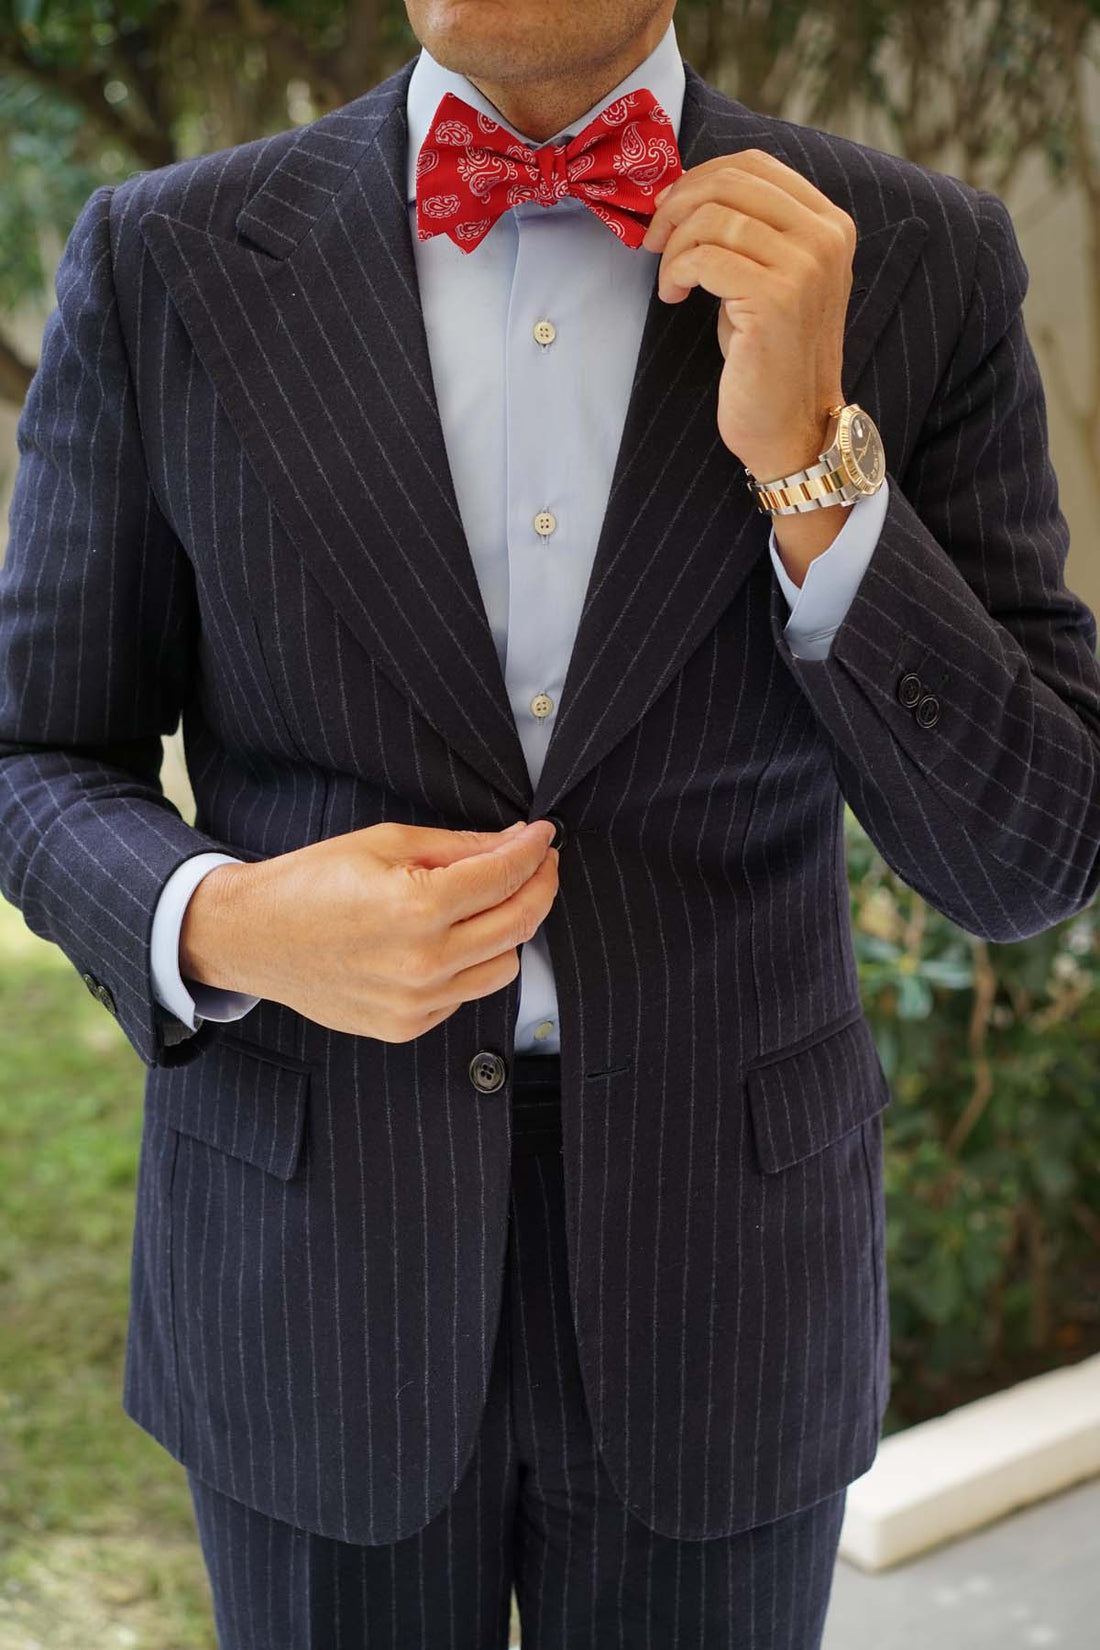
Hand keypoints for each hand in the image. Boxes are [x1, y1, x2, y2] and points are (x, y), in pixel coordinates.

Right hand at [180, 820, 559, 1042]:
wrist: (252, 937)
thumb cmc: (310, 884)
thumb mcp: (385, 843)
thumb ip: (458, 846)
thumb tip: (515, 843)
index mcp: (417, 907)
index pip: (505, 877)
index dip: (534, 850)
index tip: (544, 837)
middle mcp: (423, 962)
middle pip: (519, 924)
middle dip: (539, 885)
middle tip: (538, 862)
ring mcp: (416, 1003)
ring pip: (505, 966)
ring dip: (510, 930)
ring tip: (491, 902)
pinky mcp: (405, 1026)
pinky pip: (466, 994)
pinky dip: (471, 964)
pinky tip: (449, 939)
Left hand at [640, 149, 855, 481]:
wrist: (791, 425)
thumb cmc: (770, 354)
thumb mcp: (768, 276)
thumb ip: (749, 229)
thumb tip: (686, 190)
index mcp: (829, 223)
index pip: (754, 165)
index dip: (699, 177)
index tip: (669, 210)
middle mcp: (825, 237)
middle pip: (731, 181)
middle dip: (677, 205)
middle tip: (654, 240)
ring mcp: (805, 267)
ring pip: (713, 218)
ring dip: (674, 248)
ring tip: (671, 282)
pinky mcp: (776, 299)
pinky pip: (704, 259)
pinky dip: (676, 273)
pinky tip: (674, 296)